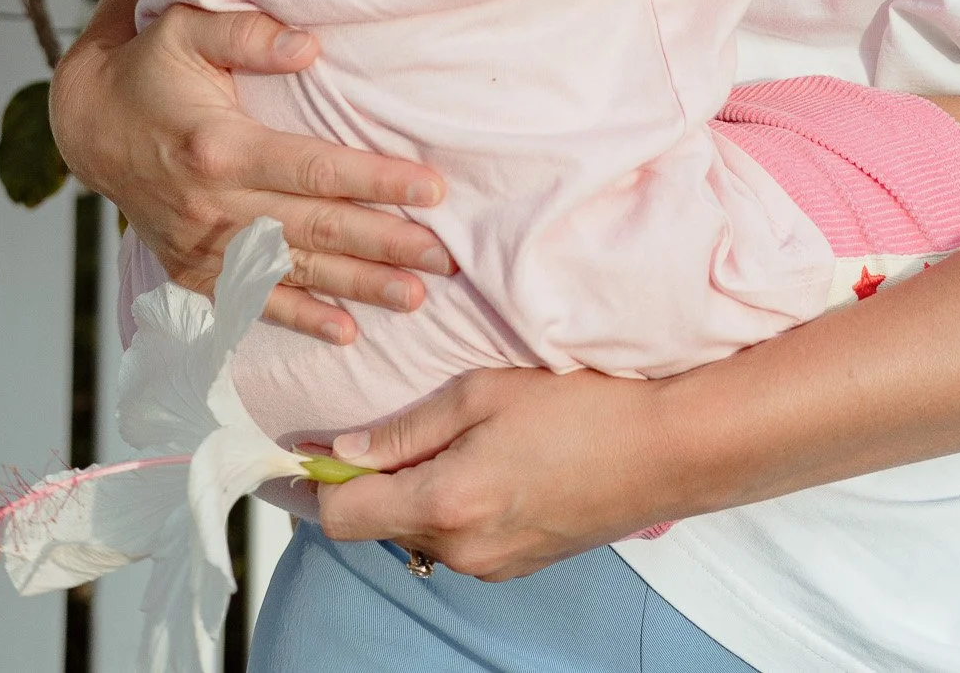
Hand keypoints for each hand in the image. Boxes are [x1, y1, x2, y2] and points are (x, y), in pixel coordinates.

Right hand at [51, 0, 452, 339]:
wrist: (90, 123)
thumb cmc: (152, 66)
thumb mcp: (189, 29)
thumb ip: (248, 34)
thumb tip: (308, 45)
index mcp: (221, 147)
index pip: (316, 169)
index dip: (377, 180)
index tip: (432, 191)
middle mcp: (212, 206)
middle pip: (315, 229)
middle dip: (385, 244)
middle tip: (444, 257)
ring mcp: (200, 246)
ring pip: (293, 272)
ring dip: (357, 287)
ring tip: (416, 297)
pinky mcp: (191, 269)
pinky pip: (252, 302)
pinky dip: (299, 318)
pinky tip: (345, 332)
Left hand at [318, 367, 669, 577]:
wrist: (664, 451)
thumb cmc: (580, 408)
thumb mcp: (484, 392)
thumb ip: (406, 426)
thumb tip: (343, 446)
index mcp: (444, 503)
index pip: (342, 515)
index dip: (311, 485)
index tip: (295, 457)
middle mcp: (460, 550)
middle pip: (377, 526)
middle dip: (367, 481)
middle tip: (378, 430)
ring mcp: (490, 566)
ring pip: (418, 533)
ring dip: (413, 493)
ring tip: (448, 440)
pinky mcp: (516, 566)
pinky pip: (457, 540)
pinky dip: (450, 506)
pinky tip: (484, 465)